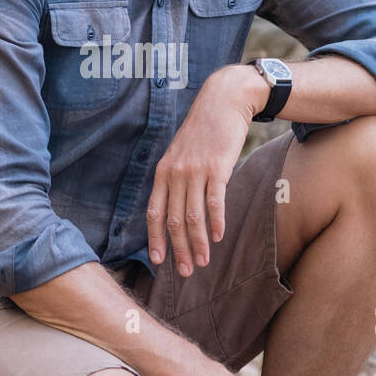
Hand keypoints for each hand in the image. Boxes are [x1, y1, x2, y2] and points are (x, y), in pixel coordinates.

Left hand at [146, 65, 267, 276]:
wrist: (222, 103)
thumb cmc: (202, 132)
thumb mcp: (180, 154)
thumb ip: (175, 179)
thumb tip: (175, 209)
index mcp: (162, 173)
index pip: (154, 213)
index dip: (155, 240)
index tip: (159, 262)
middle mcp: (175, 174)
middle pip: (173, 220)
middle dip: (178, 250)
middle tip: (185, 272)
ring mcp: (195, 171)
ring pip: (193, 216)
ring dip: (197, 244)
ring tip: (202, 263)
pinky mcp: (217, 168)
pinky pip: (214, 201)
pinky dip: (216, 222)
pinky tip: (217, 238)